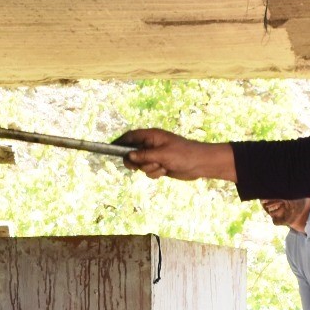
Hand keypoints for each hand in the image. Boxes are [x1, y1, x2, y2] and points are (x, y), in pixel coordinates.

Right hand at [114, 128, 235, 181]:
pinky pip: (149, 171)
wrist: (199, 163)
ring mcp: (155, 155)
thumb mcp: (161, 154)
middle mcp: (151, 145)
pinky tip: (165, 171)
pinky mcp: (159, 165)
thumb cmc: (183, 154)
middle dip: (135, 161)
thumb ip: (144, 155)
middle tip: (136, 167)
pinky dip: (155, 173)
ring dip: (149, 168)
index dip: (119, 142)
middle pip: (132, 152)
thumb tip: (128, 156)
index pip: (130, 136)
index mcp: (151, 136)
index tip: (110, 149)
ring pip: (141, 164)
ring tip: (162, 166)